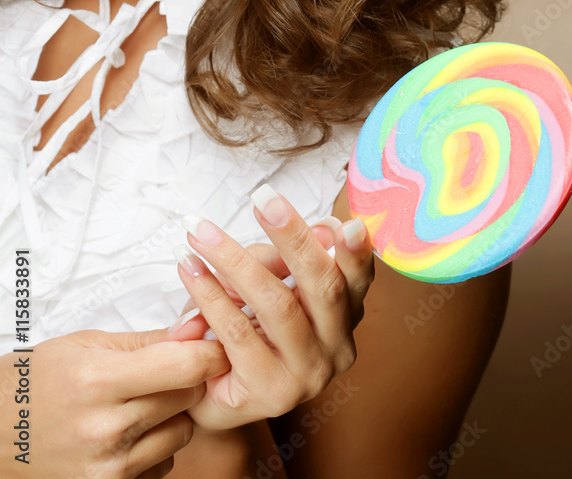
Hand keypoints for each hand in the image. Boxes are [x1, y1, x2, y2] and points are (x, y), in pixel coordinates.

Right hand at [0, 326, 226, 477]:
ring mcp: (108, 469)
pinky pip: (163, 465)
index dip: (209, 352)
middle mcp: (104, 431)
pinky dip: (156, 448)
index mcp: (98, 382)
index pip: (184, 368)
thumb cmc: (41, 381)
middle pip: (187, 398)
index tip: (216, 344)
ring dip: (173, 415)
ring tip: (137, 403)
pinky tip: (127, 433)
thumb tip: (199, 326)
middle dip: (187, 379)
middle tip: (164, 369)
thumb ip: (152, 339)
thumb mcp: (91, 344)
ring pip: (181, 433)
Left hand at [171, 189, 373, 430]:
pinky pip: (238, 332)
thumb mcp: (263, 283)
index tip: (341, 222)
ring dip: (235, 260)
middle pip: (324, 286)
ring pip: (277, 304)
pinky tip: (190, 267)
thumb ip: (281, 260)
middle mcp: (337, 348)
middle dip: (294, 237)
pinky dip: (210, 295)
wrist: (209, 398)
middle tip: (264, 199)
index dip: (354, 250)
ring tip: (201, 232)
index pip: (357, 278)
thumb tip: (319, 228)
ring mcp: (309, 375)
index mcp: (346, 316)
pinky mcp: (271, 393)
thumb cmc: (242, 331)